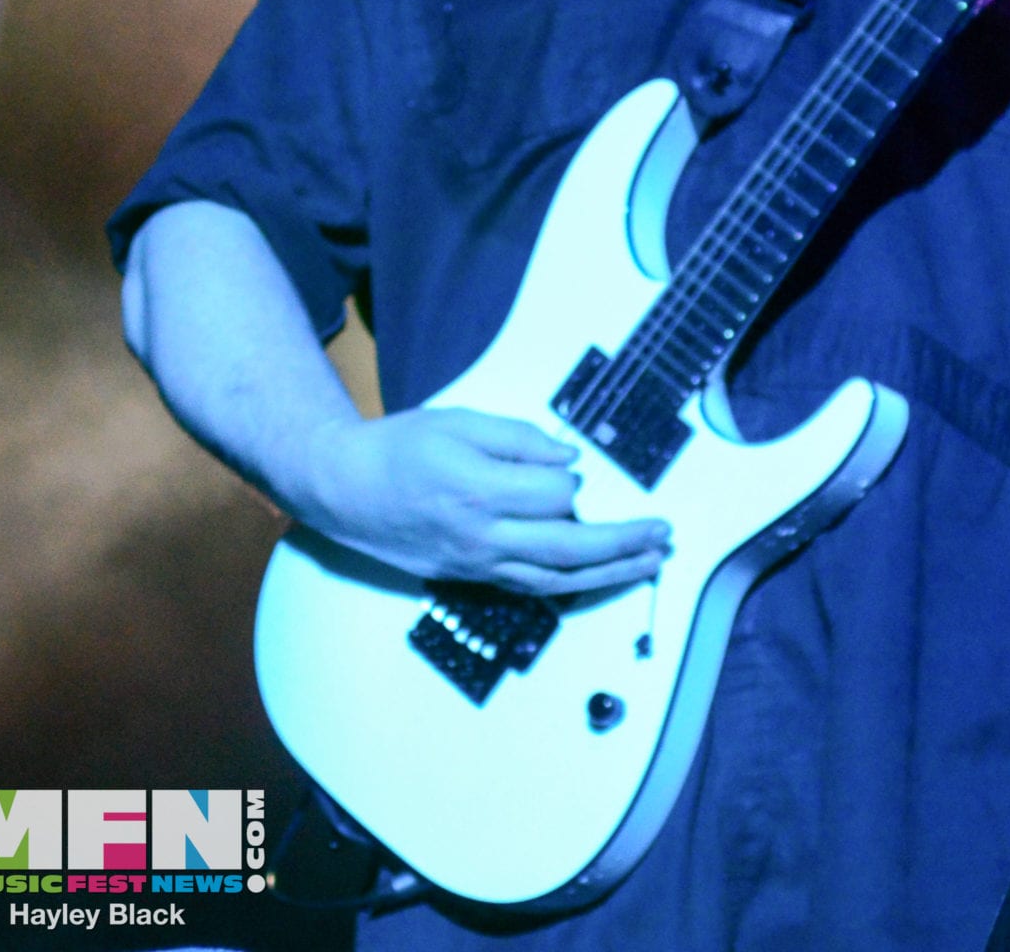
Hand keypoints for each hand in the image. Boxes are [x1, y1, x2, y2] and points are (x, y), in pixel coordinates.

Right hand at [298, 405, 671, 597]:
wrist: (344, 490)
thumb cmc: (401, 446)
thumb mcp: (458, 421)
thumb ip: (517, 438)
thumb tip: (570, 460)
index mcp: (479, 490)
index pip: (556, 497)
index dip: (573, 482)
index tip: (569, 467)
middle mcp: (482, 536)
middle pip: (567, 551)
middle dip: (623, 544)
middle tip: (665, 534)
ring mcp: (477, 564)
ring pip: (556, 581)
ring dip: (610, 574)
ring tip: (652, 563)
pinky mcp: (471, 576)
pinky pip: (532, 588)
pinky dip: (573, 586)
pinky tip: (602, 577)